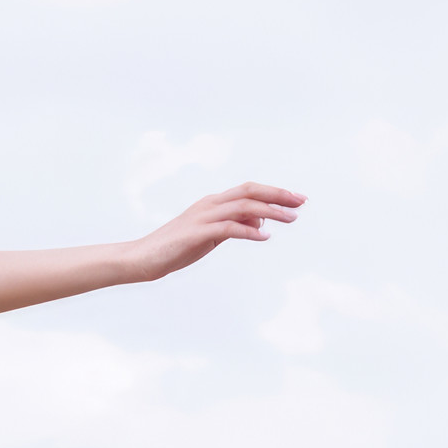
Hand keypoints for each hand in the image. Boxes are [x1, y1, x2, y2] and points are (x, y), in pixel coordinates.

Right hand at [126, 182, 305, 282]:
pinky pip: (228, 228)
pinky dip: (248, 230)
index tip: (296, 199)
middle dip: (278, 195)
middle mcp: (210, 204)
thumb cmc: (179, 247)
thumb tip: (259, 220)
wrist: (146, 257)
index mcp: (214, 203)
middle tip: (302, 201)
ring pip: (243, 206)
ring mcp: (203, 217)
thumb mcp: (213, 235)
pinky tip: (265, 236)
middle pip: (250, 191)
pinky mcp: (198, 233)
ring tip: (291, 218)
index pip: (249, 190)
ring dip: (270, 211)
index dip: (274, 192)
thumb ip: (234, 225)